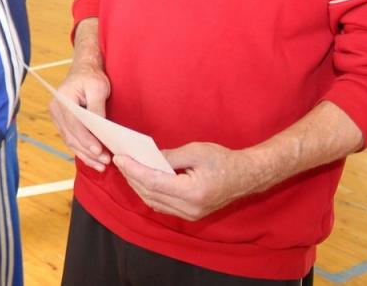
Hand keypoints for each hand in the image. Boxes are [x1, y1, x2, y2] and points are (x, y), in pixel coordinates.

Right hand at [48, 60, 111, 170]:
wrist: (83, 70)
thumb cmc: (91, 77)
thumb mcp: (98, 88)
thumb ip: (97, 108)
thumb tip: (100, 128)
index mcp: (63, 99)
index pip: (74, 124)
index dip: (86, 139)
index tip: (99, 150)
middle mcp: (56, 110)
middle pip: (71, 136)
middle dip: (88, 151)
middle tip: (105, 161)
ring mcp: (57, 117)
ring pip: (70, 141)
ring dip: (85, 155)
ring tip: (101, 165)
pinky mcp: (63, 123)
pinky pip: (71, 140)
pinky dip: (82, 150)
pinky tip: (93, 159)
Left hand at [113, 142, 258, 220]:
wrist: (247, 176)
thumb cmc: (223, 160)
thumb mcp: (195, 151)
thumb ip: (168, 156)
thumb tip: (146, 158)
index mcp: (193, 192)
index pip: (154, 183)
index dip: (134, 170)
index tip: (120, 158)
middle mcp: (190, 208)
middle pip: (151, 194)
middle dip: (132, 177)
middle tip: (120, 161)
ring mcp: (190, 214)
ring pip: (154, 202)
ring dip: (138, 186)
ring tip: (126, 168)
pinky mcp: (190, 215)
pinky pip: (162, 206)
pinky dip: (149, 193)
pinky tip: (141, 179)